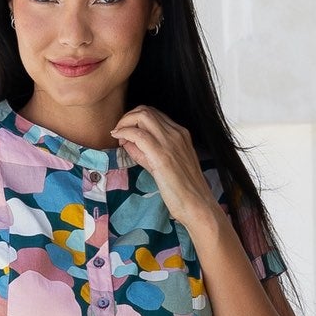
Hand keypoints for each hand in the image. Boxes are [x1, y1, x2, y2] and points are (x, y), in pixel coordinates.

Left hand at [110, 105, 220, 233]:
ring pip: (142, 116)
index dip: (136, 119)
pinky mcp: (162, 156)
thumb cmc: (183, 191)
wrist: (197, 205)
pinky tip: (119, 140)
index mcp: (181, 134)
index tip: (127, 133)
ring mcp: (170, 142)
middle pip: (146, 110)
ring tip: (118, 136)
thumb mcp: (165, 166)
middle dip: (127, 117)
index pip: (154, 114)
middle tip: (119, 132)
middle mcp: (177, 133)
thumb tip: (129, 143)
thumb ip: (148, 153)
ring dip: (124, 123)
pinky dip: (125, 133)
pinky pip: (138, 135)